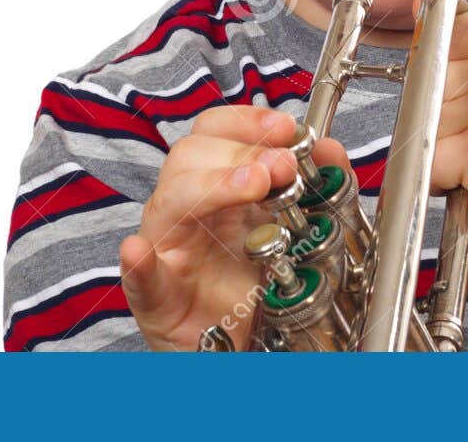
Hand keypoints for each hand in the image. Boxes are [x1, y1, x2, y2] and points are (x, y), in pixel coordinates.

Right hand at [118, 105, 350, 350]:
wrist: (233, 346)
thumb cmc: (249, 279)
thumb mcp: (286, 226)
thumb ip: (311, 185)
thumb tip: (329, 149)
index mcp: (214, 186)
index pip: (214, 132)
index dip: (246, 121)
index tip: (285, 126)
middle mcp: (185, 210)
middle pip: (191, 157)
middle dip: (241, 154)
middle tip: (282, 166)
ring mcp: (168, 250)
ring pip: (170, 202)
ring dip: (212, 187)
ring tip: (252, 187)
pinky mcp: (156, 298)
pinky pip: (140, 278)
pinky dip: (139, 263)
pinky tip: (139, 251)